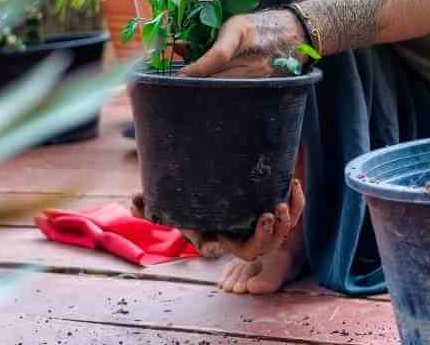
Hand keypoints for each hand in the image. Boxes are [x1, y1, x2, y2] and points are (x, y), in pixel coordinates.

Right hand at [129, 180, 305, 260]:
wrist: (214, 180)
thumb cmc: (191, 196)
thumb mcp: (170, 201)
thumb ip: (150, 205)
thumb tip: (132, 202)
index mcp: (219, 236)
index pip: (224, 249)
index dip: (231, 242)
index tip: (232, 229)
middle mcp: (241, 236)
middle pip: (260, 249)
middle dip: (268, 236)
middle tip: (270, 214)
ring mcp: (260, 225)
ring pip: (280, 235)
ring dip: (286, 222)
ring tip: (283, 202)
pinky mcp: (273, 207)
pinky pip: (292, 213)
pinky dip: (297, 202)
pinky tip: (292, 183)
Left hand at [178, 9, 308, 77]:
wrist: (294, 32)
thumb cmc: (259, 25)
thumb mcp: (233, 23)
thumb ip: (207, 37)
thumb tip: (178, 47)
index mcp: (242, 32)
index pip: (218, 55)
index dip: (197, 68)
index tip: (180, 76)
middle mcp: (253, 55)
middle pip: (219, 76)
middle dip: (197, 80)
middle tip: (181, 84)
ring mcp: (261, 72)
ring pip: (227, 85)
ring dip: (208, 87)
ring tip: (194, 87)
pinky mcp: (265, 82)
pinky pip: (238, 89)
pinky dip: (223, 89)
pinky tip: (214, 89)